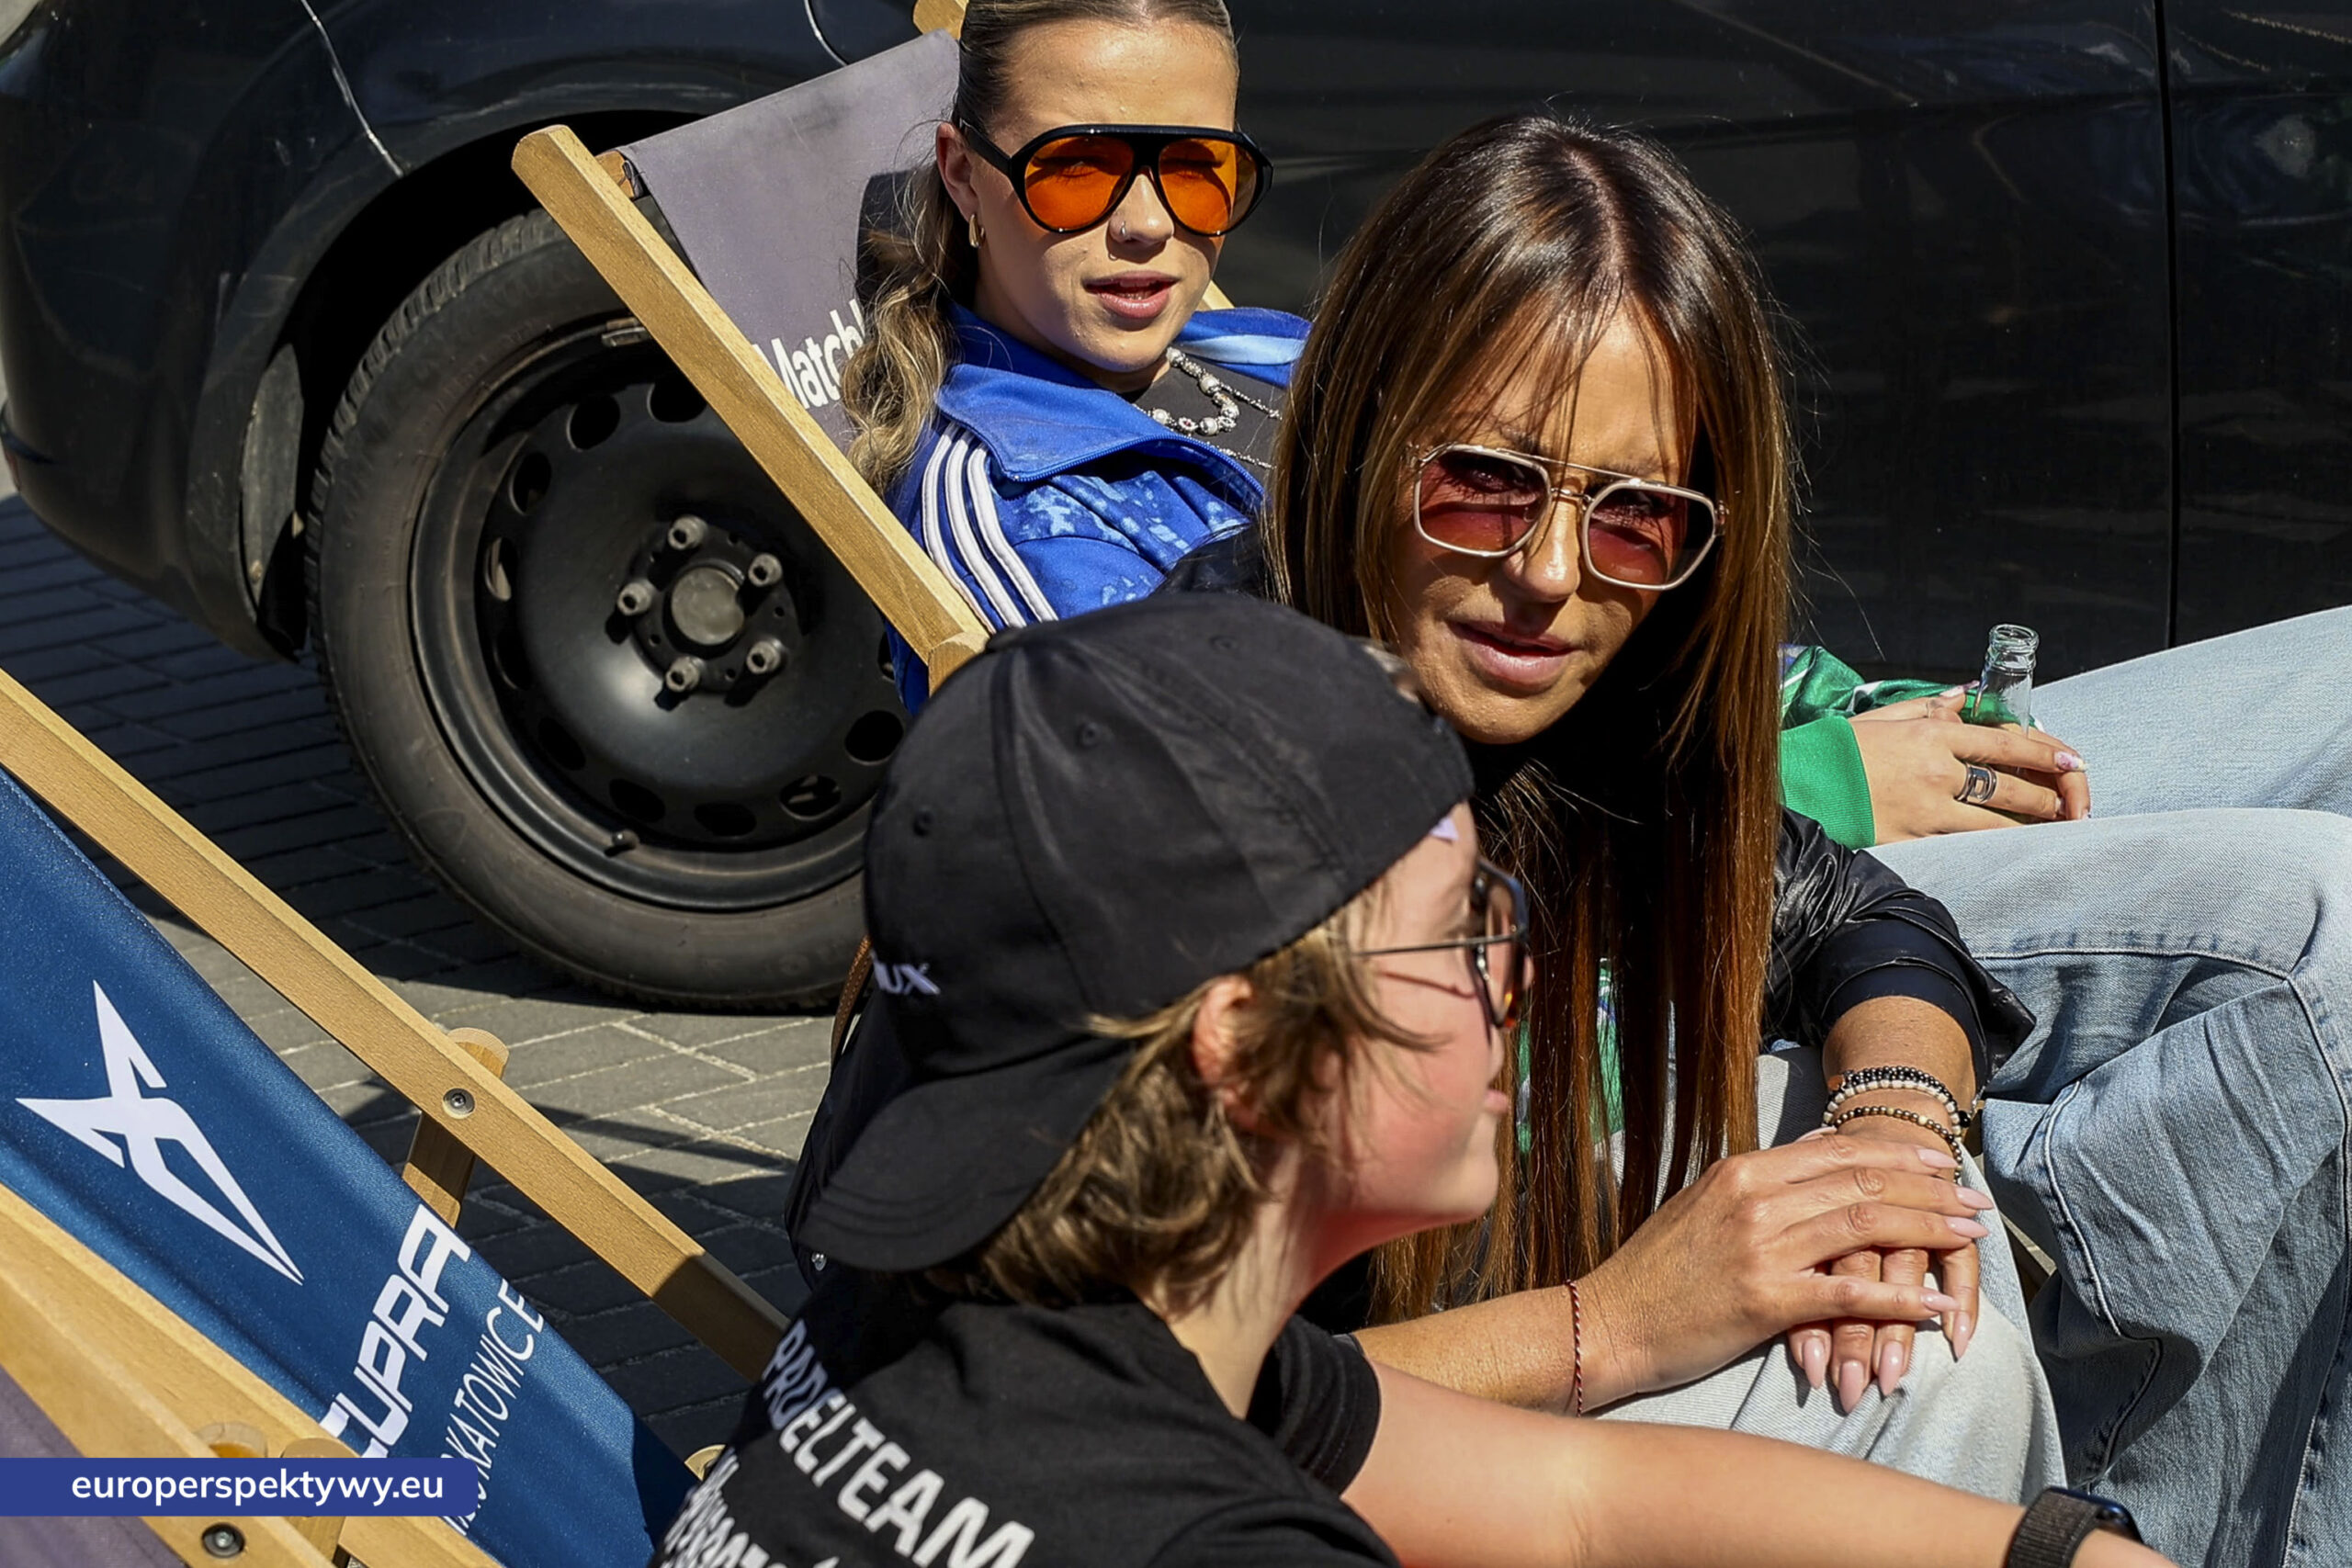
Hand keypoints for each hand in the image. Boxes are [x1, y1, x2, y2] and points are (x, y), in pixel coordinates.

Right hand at [1572, 1133, 1993, 1406]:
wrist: (1610, 1321)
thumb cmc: (1656, 1272)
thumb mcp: (1703, 1205)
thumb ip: (1760, 1180)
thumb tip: (1813, 1148)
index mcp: (1741, 1172)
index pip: (1837, 1152)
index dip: (1899, 1154)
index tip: (1943, 1161)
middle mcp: (1754, 1199)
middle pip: (1862, 1182)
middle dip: (1930, 1188)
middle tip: (1976, 1199)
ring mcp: (1760, 1248)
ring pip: (1865, 1226)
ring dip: (1928, 1229)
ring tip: (1971, 1237)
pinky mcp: (1764, 1300)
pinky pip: (1848, 1294)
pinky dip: (1900, 1299)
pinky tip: (1937, 1306)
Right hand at [1849, 689, 2089, 842]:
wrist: (1796, 787)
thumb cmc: (1833, 752)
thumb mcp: (1877, 718)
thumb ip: (1925, 708)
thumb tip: (1962, 698)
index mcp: (1929, 734)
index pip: (2002, 742)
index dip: (2042, 752)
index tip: (2071, 759)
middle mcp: (1936, 771)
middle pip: (2008, 785)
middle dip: (2046, 795)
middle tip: (2069, 802)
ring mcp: (1926, 810)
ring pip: (1995, 823)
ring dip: (2028, 827)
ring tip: (2050, 829)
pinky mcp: (1912, 840)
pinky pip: (1964, 846)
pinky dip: (1993, 848)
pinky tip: (2012, 850)